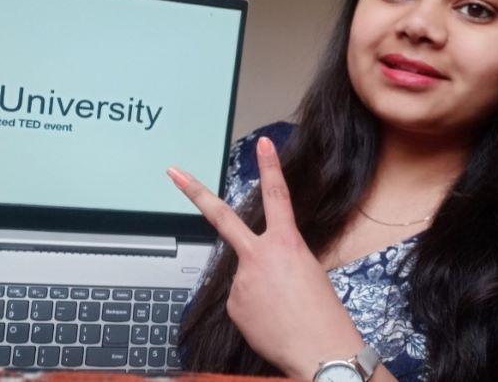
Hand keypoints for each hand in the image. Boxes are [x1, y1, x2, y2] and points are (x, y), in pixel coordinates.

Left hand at [167, 136, 365, 379]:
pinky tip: (270, 321)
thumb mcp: (310, 272)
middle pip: (221, 217)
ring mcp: (241, 279)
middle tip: (173, 171)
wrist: (320, 352)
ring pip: (242, 276)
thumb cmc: (324, 315)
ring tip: (281, 310)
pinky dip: (254, 309)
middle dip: (195, 191)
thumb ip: (281, 259)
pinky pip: (241, 300)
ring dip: (258, 290)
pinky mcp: (232, 304)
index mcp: (286, 243)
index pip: (278, 196)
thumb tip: (262, 268)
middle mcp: (258, 255)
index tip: (263, 144)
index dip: (270, 167)